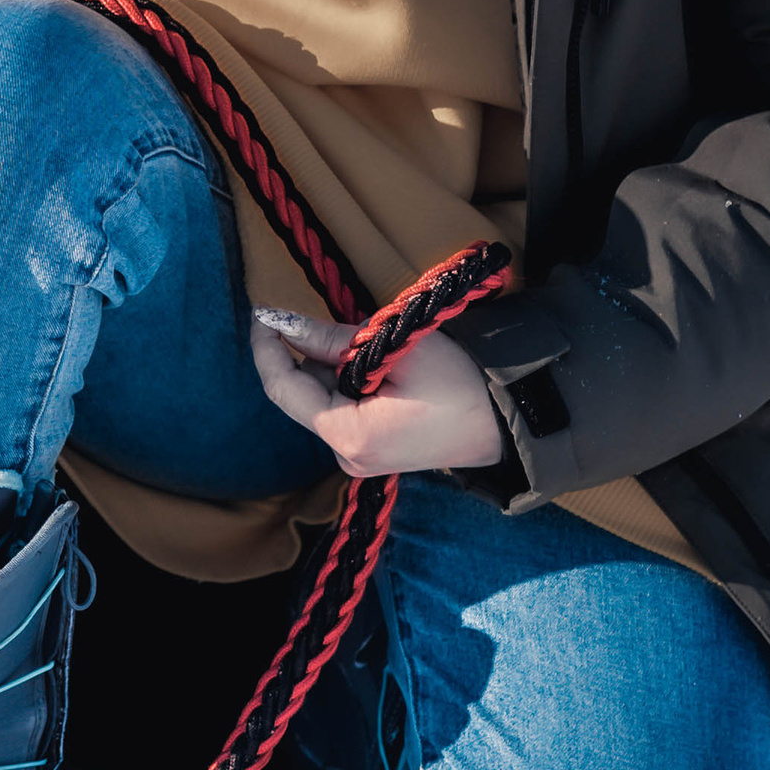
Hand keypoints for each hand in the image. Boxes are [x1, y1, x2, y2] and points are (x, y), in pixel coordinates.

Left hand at [250, 309, 503, 478]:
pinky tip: (375, 364)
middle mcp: (346, 455)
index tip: (262, 312)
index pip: (283, 388)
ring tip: (373, 346)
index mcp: (347, 436)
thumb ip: (329, 339)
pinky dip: (346, 380)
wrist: (507, 419)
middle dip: (308, 353)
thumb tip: (280, 322)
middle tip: (335, 320)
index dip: (267, 348)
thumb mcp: (390, 348)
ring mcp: (358, 458)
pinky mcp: (371, 451)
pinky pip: (341, 408)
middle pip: (302, 394)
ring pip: (322, 399)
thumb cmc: (458, 381)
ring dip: (331, 365)